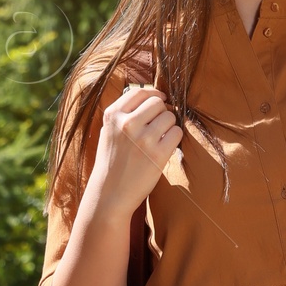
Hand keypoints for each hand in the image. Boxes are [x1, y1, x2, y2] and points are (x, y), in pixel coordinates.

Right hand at [89, 83, 183, 223]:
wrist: (110, 193)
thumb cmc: (112, 162)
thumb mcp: (108, 131)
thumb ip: (124, 113)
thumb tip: (151, 96)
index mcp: (112, 115)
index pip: (140, 92)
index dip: (154, 94)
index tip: (160, 100)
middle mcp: (127, 124)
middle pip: (158, 102)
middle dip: (162, 112)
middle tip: (159, 125)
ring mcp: (143, 138)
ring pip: (170, 116)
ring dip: (170, 125)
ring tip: (160, 138)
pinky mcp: (158, 153)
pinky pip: (177, 133)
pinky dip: (175, 138)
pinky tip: (165, 147)